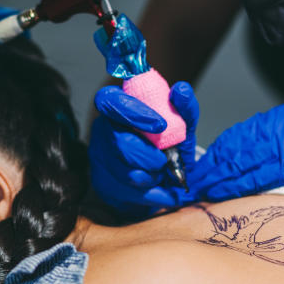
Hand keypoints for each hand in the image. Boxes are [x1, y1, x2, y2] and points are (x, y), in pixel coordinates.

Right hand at [89, 81, 199, 215]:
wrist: (167, 177)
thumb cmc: (170, 145)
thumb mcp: (183, 126)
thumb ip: (184, 108)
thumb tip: (182, 90)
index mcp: (118, 106)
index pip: (110, 101)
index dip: (133, 113)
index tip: (160, 125)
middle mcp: (102, 128)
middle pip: (119, 142)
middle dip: (147, 155)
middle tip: (162, 161)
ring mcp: (99, 156)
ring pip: (122, 171)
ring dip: (151, 176)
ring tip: (160, 174)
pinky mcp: (102, 182)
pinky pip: (126, 192)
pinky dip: (150, 194)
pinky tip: (159, 190)